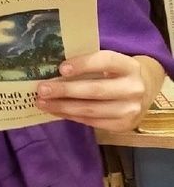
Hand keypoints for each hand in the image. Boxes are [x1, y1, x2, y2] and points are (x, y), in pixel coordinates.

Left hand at [36, 50, 163, 132]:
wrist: (144, 90)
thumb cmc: (116, 73)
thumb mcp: (110, 63)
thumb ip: (89, 64)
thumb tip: (51, 68)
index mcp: (129, 66)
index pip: (106, 61)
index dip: (84, 64)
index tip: (61, 68)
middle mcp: (133, 88)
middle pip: (95, 90)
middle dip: (65, 90)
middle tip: (42, 89)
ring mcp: (130, 109)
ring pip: (91, 110)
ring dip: (63, 107)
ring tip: (42, 102)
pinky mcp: (123, 125)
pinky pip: (92, 122)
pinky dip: (70, 116)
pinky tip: (56, 110)